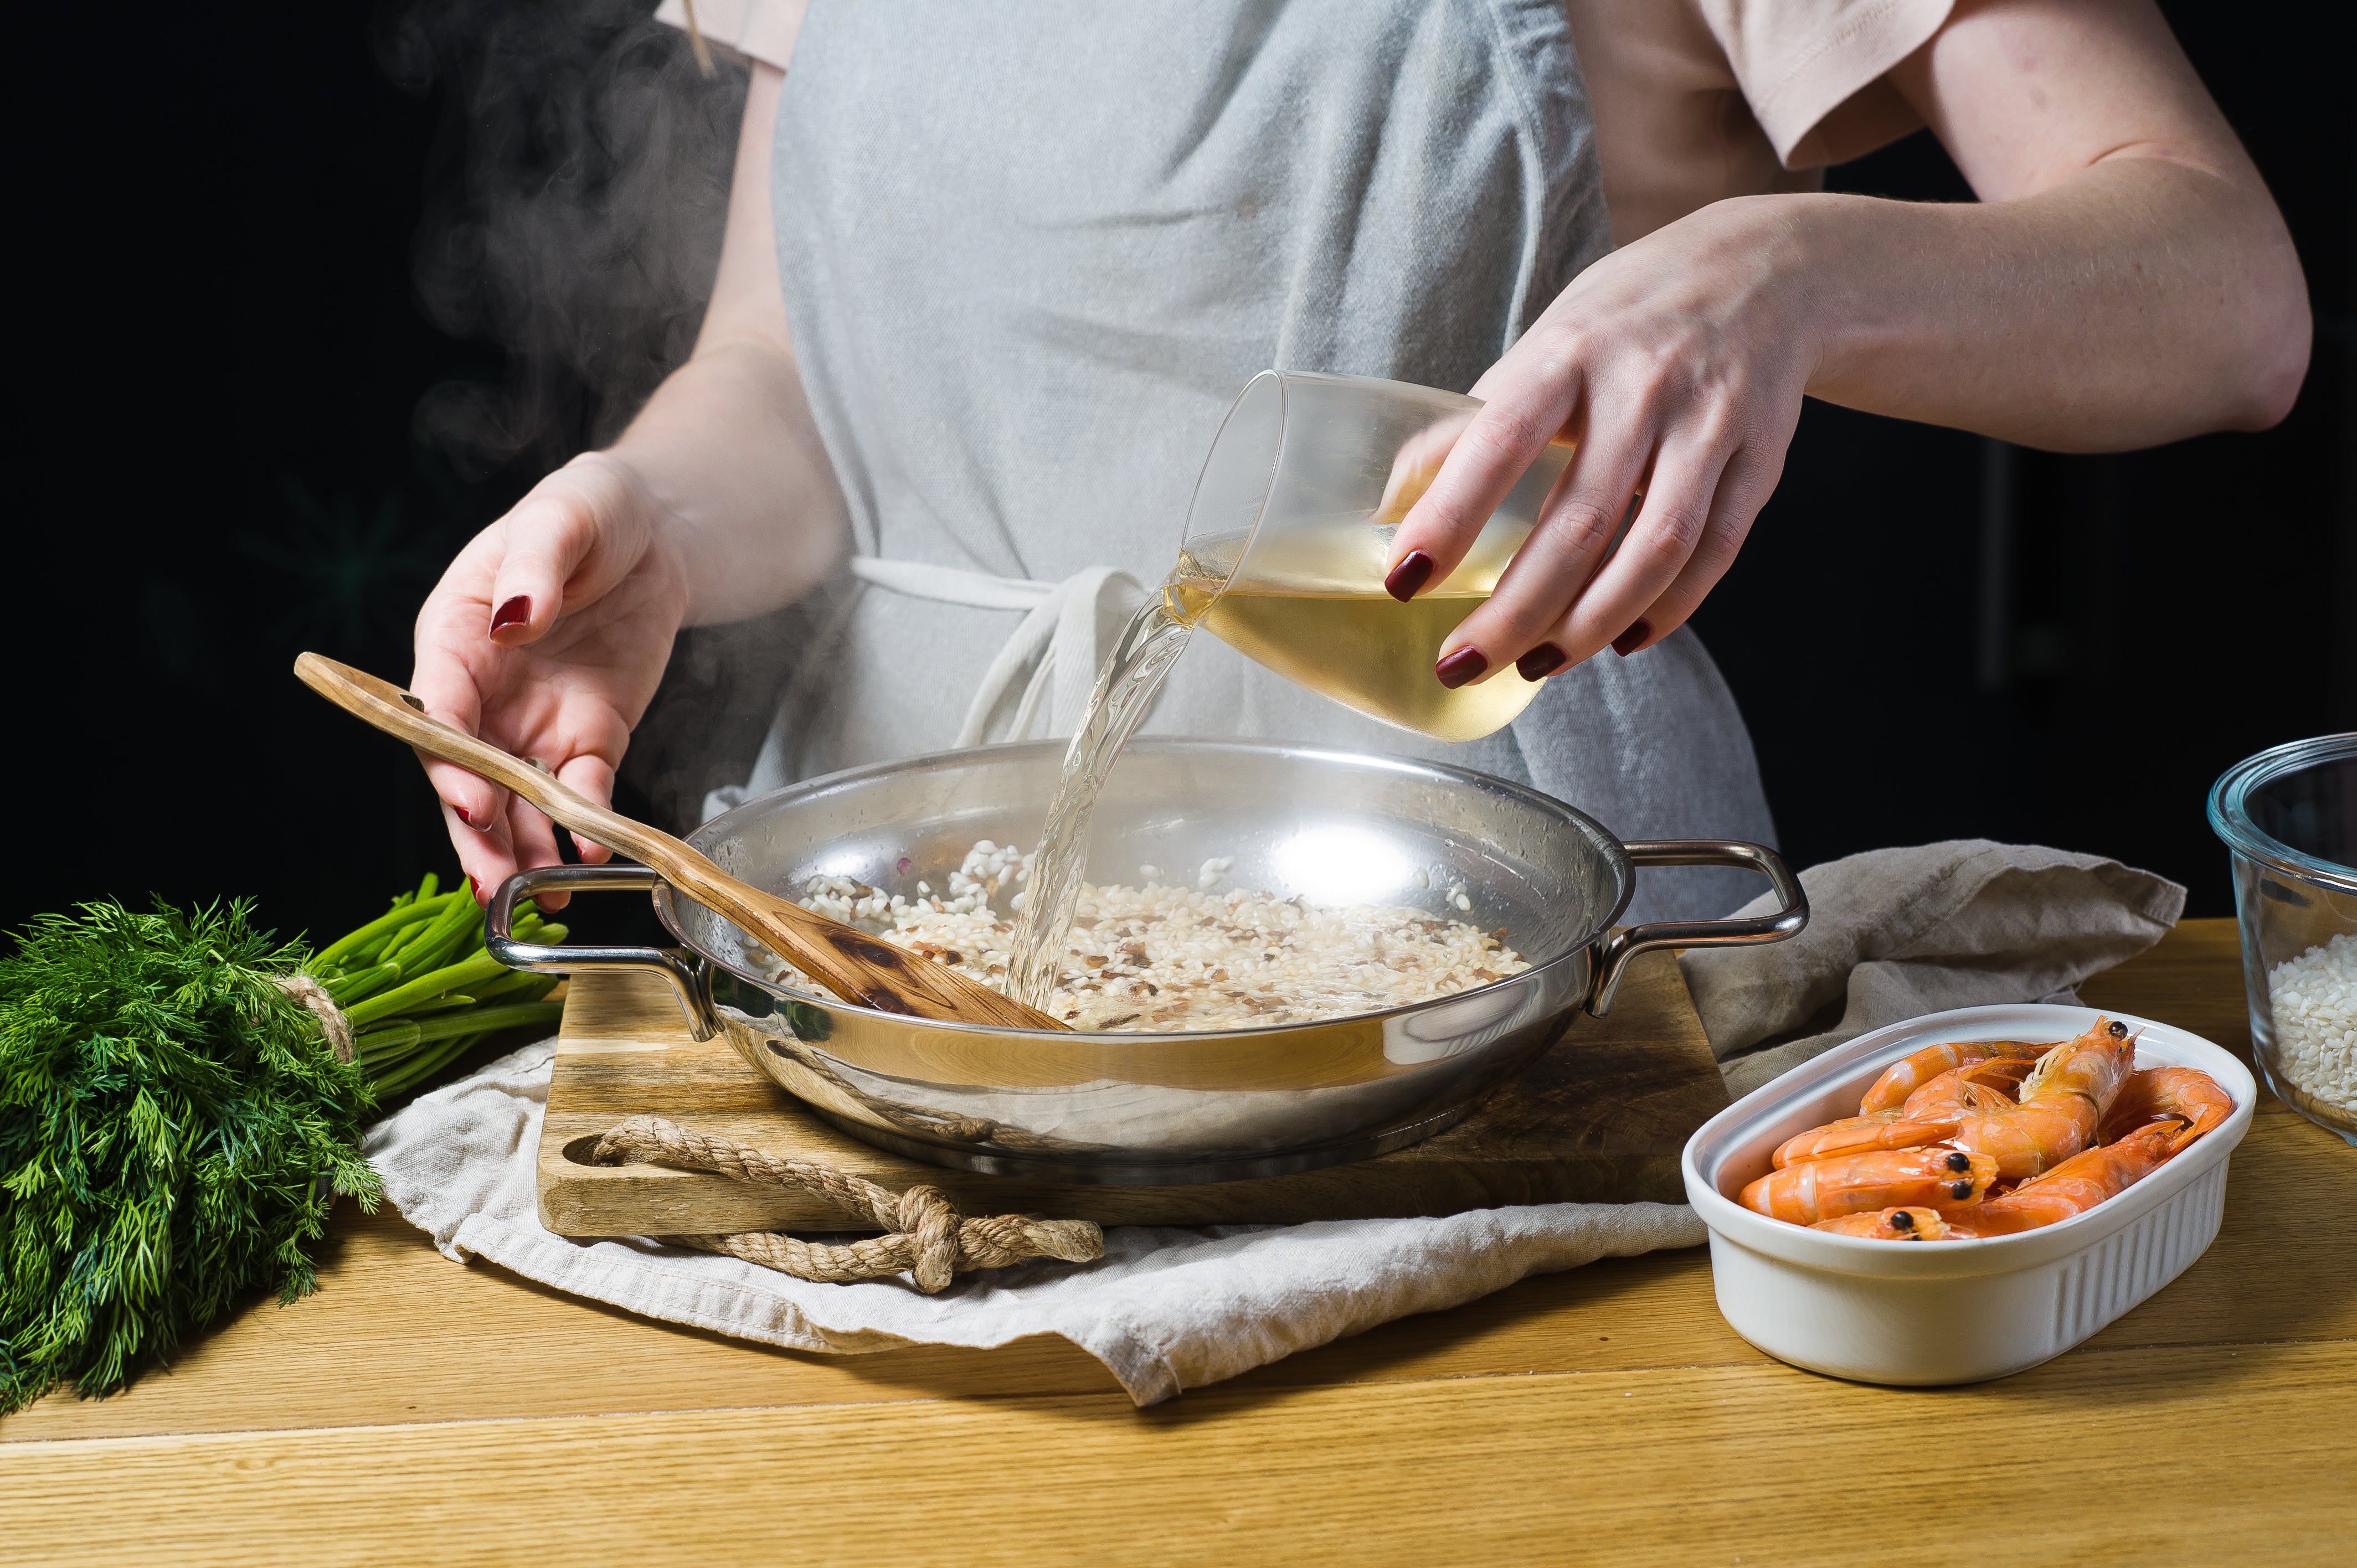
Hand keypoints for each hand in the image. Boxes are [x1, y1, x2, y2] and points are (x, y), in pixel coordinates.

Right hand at [409, 452, 689, 905]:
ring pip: (517, 800)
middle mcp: (483, 693)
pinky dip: (585, 825)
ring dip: (523, 849)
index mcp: (455, 636)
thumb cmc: (588, 512)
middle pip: (467, 773)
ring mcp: (534, 722)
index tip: (471, 799)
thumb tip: (515, 618)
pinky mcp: (589, 739)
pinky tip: (591, 854)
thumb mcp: (561, 519)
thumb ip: (533, 570)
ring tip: (538, 894)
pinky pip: (581, 792)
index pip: (436, 707)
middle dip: (477, 831)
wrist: (652, 533)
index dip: (448, 758)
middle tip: (495, 880)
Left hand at [1382, 196, 1814, 683]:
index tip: (1405, 581)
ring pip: (1653, 551)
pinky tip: (1619, 641)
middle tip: (1463, 664)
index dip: (1449, 517)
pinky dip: (1666, 611)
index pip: (1499, 441)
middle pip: (1578, 522)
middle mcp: (1644, 386)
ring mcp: (1710, 424)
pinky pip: (1714, 554)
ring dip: (1587, 625)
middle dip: (1513, 611)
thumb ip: (1478, 420)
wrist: (1764, 271)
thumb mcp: (1547, 342)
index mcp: (1570, 351)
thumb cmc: (1629, 318)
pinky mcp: (1762, 460)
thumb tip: (1392, 501)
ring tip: (1536, 666)